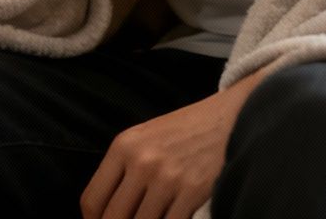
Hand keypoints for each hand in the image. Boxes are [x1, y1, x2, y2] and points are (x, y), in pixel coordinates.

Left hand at [79, 72, 261, 218]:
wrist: (234, 117)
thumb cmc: (189, 130)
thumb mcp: (147, 137)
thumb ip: (124, 169)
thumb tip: (107, 211)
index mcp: (124, 146)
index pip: (92, 200)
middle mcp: (142, 162)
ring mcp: (167, 178)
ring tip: (153, 218)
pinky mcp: (193, 192)